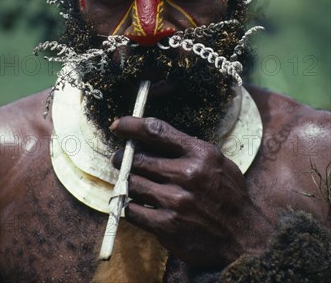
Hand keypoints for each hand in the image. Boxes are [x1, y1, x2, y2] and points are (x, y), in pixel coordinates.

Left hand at [111, 116, 271, 268]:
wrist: (242, 236)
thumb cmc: (228, 195)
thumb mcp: (217, 161)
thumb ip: (188, 148)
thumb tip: (154, 138)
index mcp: (200, 153)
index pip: (157, 131)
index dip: (132, 125)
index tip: (118, 125)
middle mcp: (186, 174)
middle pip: (139, 159)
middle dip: (125, 157)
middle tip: (121, 158)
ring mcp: (175, 201)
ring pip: (133, 184)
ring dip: (129, 182)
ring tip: (133, 182)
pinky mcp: (166, 226)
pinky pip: (133, 211)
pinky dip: (132, 206)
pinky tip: (140, 205)